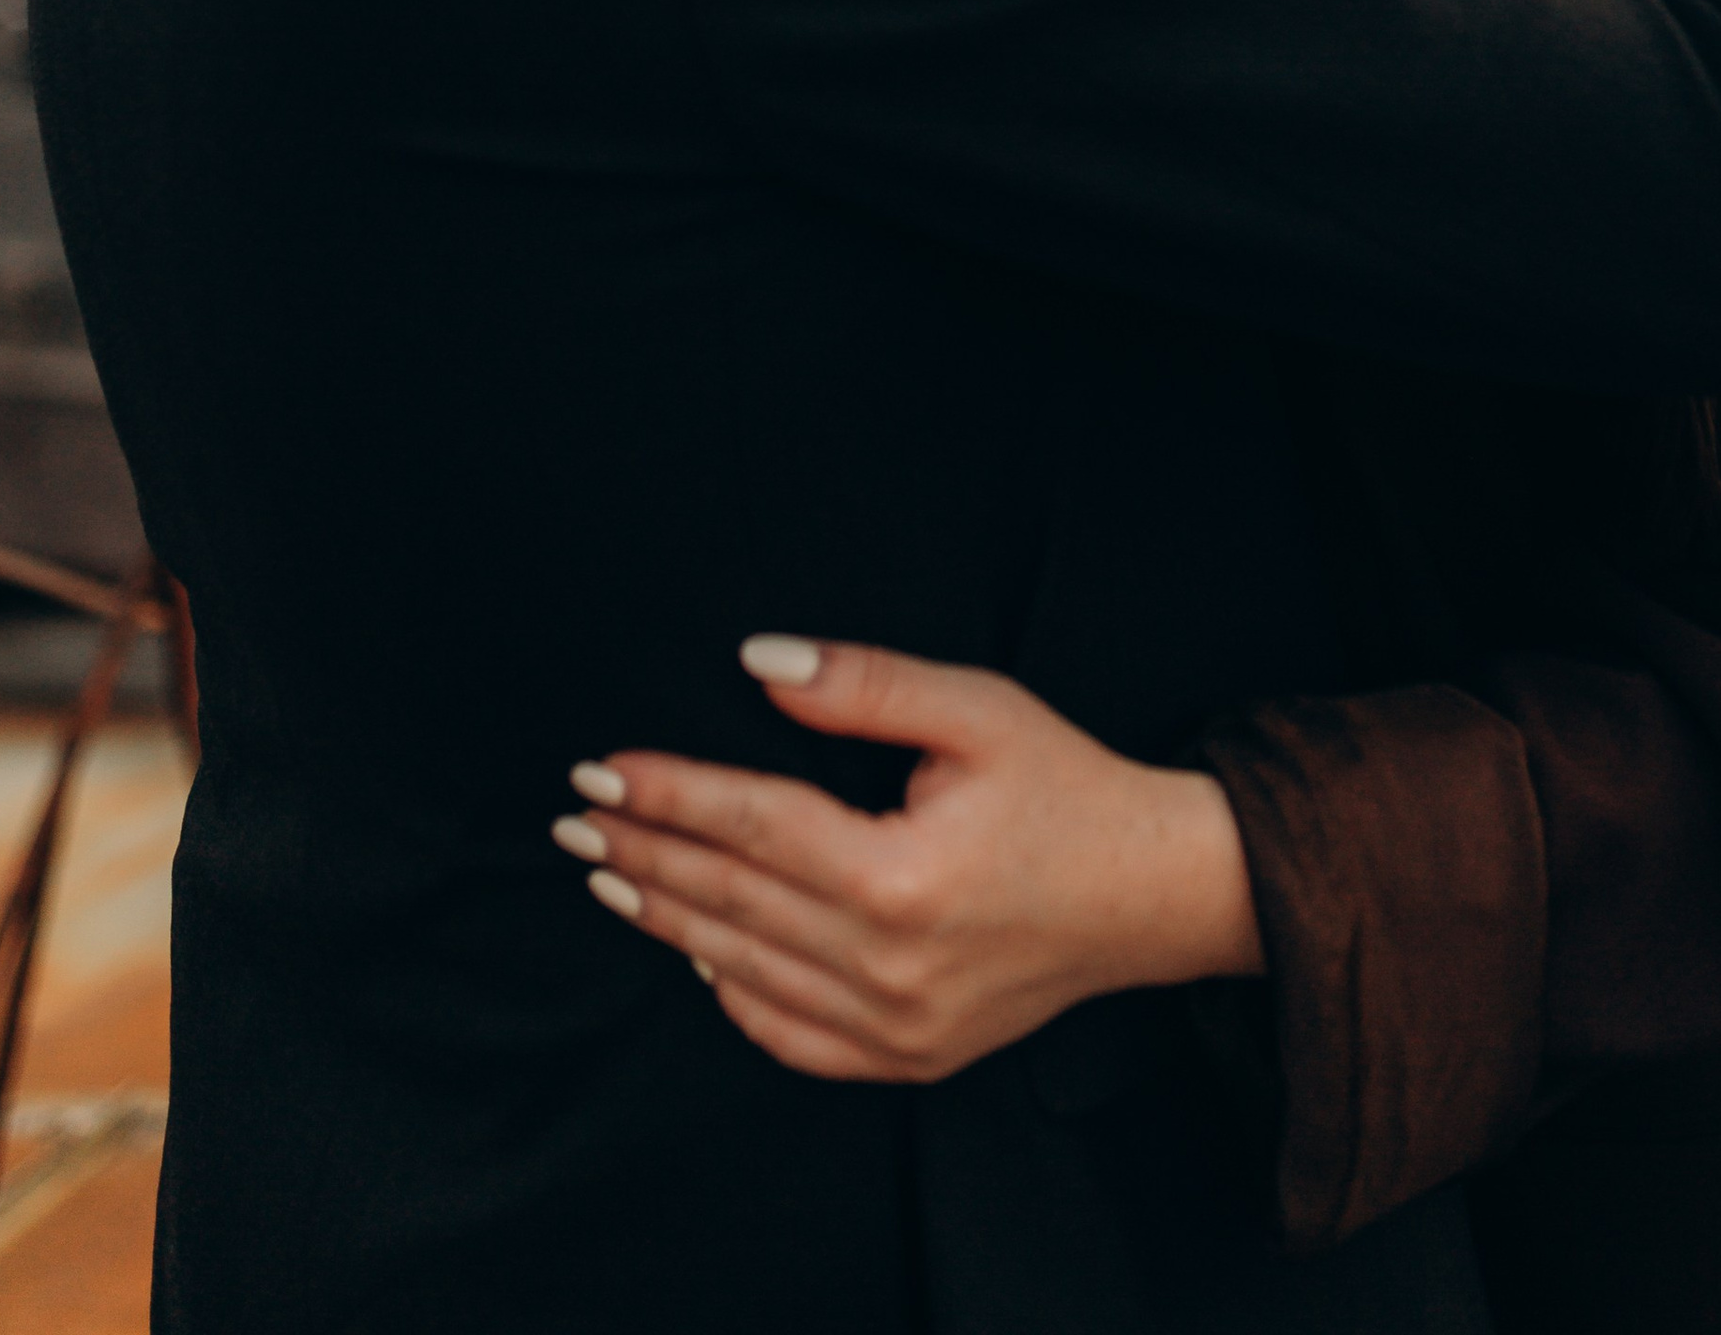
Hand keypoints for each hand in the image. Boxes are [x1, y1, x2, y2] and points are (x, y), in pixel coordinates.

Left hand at [552, 636, 1262, 1083]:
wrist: (1147, 893)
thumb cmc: (1065, 788)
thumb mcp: (978, 708)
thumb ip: (863, 683)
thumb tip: (758, 663)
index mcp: (902, 875)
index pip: (750, 824)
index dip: (668, 792)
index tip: (601, 768)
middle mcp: (890, 965)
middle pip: (730, 900)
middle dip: (643, 852)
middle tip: (572, 820)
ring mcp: (896, 1027)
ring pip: (743, 971)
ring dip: (669, 918)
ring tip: (611, 875)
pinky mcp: (907, 1058)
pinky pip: (788, 1034)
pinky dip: (731, 992)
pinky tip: (697, 951)